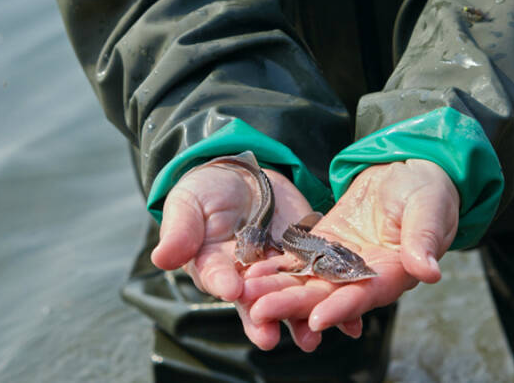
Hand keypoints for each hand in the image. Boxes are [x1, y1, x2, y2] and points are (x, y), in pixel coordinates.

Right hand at [150, 161, 321, 349]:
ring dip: (301, 319)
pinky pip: (321, 279)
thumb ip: (180, 230)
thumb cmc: (208, 191)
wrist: (244, 175)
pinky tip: (350, 319)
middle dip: (264, 318)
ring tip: (311, 338)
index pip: (217, 277)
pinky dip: (336, 298)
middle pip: (256, 301)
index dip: (223, 282)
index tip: (232, 289)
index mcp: (214, 266)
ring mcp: (278, 271)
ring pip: (291, 299)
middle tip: (270, 337)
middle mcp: (247, 277)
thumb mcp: (189, 202)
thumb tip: (162, 258)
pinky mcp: (306, 259)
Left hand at [245, 159, 459, 345]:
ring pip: (306, 281)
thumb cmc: (428, 191)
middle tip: (261, 311)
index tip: (317, 319)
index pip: (365, 296)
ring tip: (245, 295)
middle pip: (326, 295)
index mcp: (393, 273)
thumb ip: (424, 239)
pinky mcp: (325, 243)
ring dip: (276, 289)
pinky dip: (275, 267)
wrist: (409, 171)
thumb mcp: (430, 209)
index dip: (342, 308)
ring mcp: (341, 261)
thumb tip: (429, 270)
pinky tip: (249, 273)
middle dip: (293, 303)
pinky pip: (298, 259)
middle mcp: (363, 276)